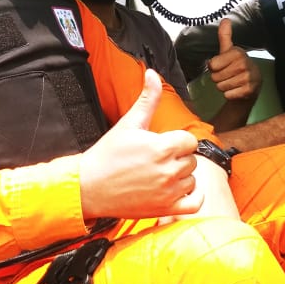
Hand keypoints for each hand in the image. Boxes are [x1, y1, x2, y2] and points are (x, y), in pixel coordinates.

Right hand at [80, 69, 203, 219]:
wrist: (89, 187)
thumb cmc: (107, 155)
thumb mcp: (128, 123)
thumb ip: (147, 99)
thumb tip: (152, 74)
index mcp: (162, 147)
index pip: (189, 141)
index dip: (177, 141)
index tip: (162, 144)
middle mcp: (168, 171)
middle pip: (191, 160)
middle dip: (177, 158)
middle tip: (155, 160)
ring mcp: (168, 192)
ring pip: (192, 180)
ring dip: (181, 177)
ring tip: (159, 175)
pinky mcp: (166, 209)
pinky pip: (195, 203)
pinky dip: (192, 197)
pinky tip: (177, 190)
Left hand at [207, 18, 261, 102]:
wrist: (252, 84)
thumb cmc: (236, 66)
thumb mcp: (229, 50)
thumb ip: (225, 36)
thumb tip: (225, 19)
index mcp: (237, 53)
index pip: (212, 65)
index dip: (214, 67)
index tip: (222, 65)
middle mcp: (243, 64)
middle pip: (215, 77)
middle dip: (218, 78)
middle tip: (228, 75)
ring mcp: (247, 78)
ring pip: (221, 87)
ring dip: (224, 87)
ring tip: (232, 82)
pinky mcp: (249, 91)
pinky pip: (228, 95)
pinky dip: (230, 95)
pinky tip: (237, 89)